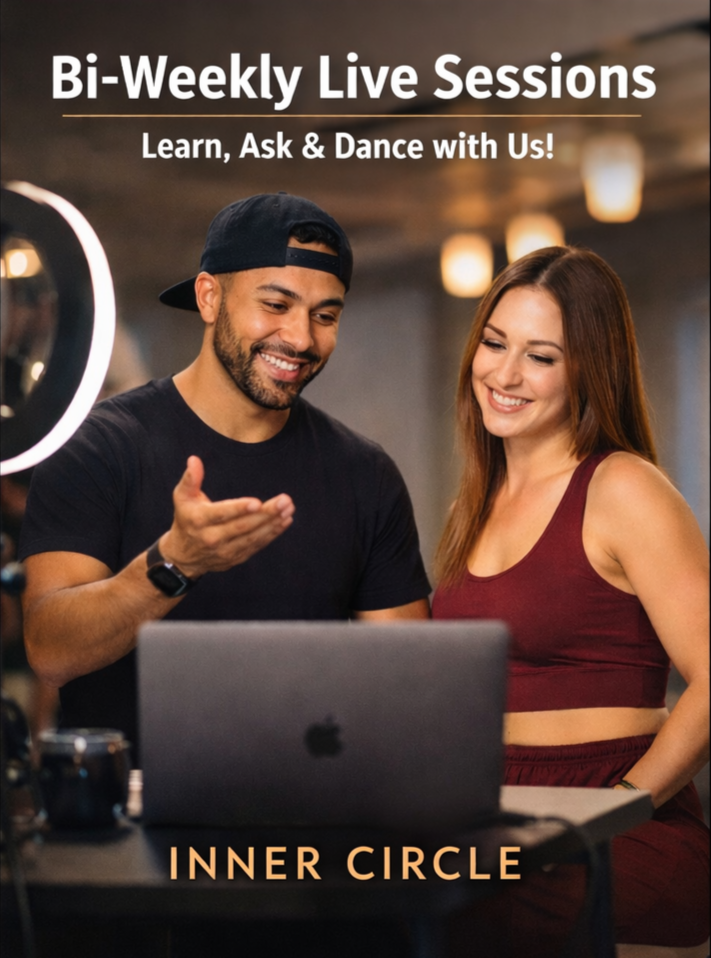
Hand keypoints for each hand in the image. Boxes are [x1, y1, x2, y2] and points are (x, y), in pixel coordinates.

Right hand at [159, 456, 293, 577]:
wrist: (183, 557)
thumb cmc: (186, 519)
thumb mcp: (182, 498)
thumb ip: (190, 479)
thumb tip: (194, 460)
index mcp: (199, 520)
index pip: (222, 514)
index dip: (239, 509)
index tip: (257, 502)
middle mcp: (212, 538)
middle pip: (242, 526)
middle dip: (266, 514)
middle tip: (285, 501)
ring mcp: (225, 551)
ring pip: (252, 537)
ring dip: (273, 524)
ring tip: (289, 510)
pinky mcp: (236, 558)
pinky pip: (256, 546)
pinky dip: (272, 534)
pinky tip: (284, 522)